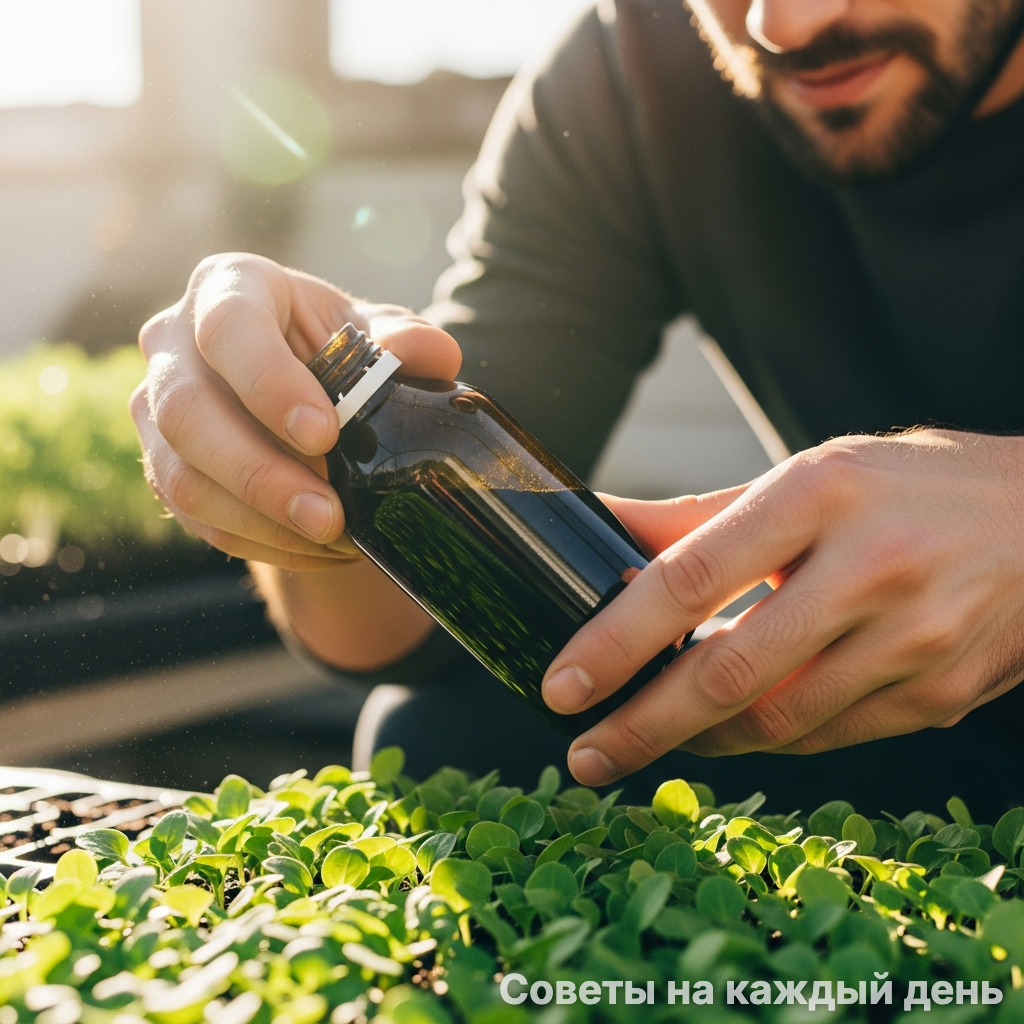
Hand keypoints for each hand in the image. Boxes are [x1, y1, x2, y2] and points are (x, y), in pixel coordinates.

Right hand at [131, 253, 460, 568]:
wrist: (303, 387)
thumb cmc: (337, 346)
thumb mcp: (374, 330)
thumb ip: (403, 338)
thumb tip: (432, 354)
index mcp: (228, 287)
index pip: (228, 328)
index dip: (268, 383)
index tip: (324, 434)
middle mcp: (172, 342)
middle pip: (188, 413)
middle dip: (261, 474)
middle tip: (328, 515)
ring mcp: (155, 409)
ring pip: (181, 476)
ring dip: (258, 519)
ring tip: (330, 537)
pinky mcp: (162, 466)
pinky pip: (195, 517)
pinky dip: (259, 542)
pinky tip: (315, 550)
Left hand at [542, 431, 1023, 785]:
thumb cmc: (910, 487)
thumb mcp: (806, 476)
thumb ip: (699, 515)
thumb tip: (603, 528)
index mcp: (819, 494)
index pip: (692, 577)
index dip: (616, 641)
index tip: (563, 685)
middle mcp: (869, 568)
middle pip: (729, 672)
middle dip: (641, 726)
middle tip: (584, 755)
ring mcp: (913, 640)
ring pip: (776, 721)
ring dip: (698, 740)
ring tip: (648, 738)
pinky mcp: (939, 695)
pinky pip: (826, 737)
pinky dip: (763, 740)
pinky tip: (727, 732)